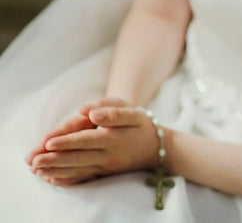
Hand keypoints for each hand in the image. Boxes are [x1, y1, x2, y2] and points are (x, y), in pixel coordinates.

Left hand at [26, 98, 158, 185]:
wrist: (158, 147)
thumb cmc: (142, 123)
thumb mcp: (132, 111)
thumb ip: (111, 111)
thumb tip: (90, 113)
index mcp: (113, 138)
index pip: (85, 140)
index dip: (66, 141)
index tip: (47, 142)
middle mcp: (107, 155)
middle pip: (77, 158)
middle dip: (53, 159)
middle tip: (32, 161)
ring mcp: (105, 166)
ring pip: (77, 170)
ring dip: (55, 170)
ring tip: (36, 170)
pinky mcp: (104, 173)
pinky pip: (83, 178)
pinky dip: (67, 180)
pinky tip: (53, 179)